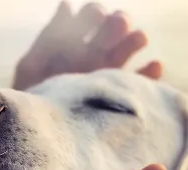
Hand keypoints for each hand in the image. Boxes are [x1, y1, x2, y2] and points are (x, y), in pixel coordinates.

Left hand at [13, 2, 162, 90]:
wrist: (40, 137)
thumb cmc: (32, 100)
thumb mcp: (33, 67)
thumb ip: (50, 37)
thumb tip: (66, 4)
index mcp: (72, 43)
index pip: (89, 18)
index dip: (94, 14)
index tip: (97, 16)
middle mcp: (93, 56)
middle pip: (112, 31)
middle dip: (118, 23)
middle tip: (119, 24)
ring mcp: (108, 75)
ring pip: (127, 51)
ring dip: (135, 41)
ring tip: (139, 38)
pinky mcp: (120, 97)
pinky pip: (140, 83)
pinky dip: (150, 74)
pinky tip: (155, 65)